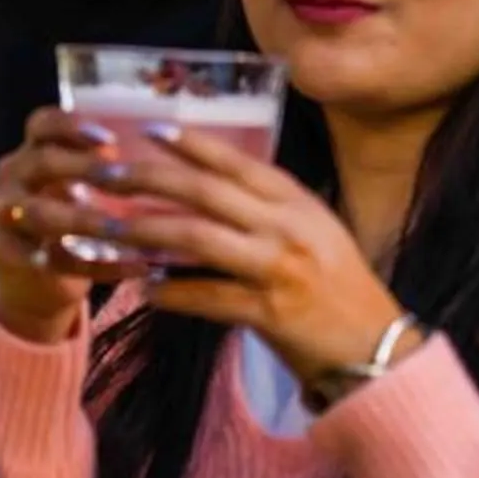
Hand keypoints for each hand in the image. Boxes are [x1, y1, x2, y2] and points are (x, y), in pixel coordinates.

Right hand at [0, 108, 154, 346]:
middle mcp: (10, 175)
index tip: (112, 140)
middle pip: (41, 162)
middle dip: (83, 168)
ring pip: (38, 212)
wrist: (31, 280)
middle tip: (121, 179)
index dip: (74, 127)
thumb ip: (105, 172)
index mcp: (32, 151)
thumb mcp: (78, 190)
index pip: (42, 124)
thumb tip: (163, 159)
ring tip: (122, 228)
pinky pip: (47, 258)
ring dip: (84, 219)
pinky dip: (93, 266)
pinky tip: (130, 268)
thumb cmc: (68, 222)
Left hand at [92, 127, 410, 385]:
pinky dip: (171, 292)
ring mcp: (279, 270)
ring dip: (144, 231)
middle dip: (147, 179)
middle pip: (204, 192)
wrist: (376, 348)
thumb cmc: (338, 286)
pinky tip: (144, 289)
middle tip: (102, 176)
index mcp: (296, 202)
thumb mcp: (312, 230)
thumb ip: (266, 206)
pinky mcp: (270, 314)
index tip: (146, 129)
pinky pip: (207, 296)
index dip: (189, 143)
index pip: (235, 162)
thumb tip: (203, 182)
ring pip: (197, 238)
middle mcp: (288, 228)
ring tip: (105, 230)